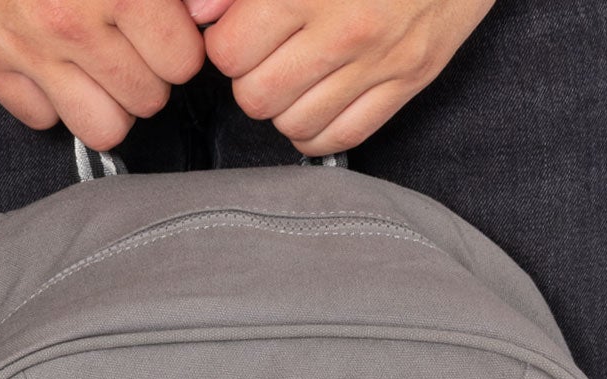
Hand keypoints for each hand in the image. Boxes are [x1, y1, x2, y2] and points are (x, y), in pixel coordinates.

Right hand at [0, 0, 205, 151]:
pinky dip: (50, 98)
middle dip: (147, 73)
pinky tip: (51, 60)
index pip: (183, 64)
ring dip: (108, 100)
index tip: (163, 24)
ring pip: (103, 129)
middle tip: (129, 40)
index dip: (178, 43)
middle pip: (148, 102)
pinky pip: (42, 119)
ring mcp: (26, 50)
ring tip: (99, 63)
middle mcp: (72, 25)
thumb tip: (203, 16)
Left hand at [203, 0, 496, 154]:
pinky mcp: (409, 82)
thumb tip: (197, 12)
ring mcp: (380, 61)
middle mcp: (345, 28)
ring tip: (292, 74)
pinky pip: (341, 138)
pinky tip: (316, 100)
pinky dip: (317, 129)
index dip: (223, 43)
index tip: (236, 30)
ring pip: (293, 126)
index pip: (229, 51)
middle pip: (256, 97)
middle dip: (249, 79)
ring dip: (282, 106)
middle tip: (264, 54)